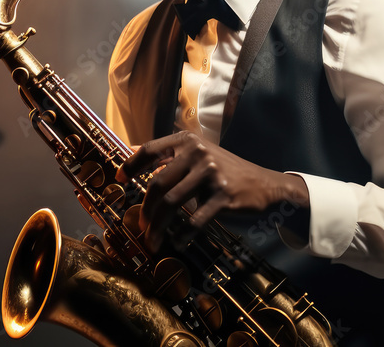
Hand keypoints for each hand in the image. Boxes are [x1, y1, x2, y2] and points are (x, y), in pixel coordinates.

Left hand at [115, 131, 308, 250]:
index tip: (119, 179)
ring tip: (152, 239)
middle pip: (158, 184)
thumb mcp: (200, 154)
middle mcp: (199, 153)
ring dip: (158, 226)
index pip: (150, 149)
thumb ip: (171, 156)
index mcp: (188, 141)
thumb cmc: (226, 171)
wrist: (264, 184)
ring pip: (173, 204)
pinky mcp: (224, 196)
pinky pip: (194, 220)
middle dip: (146, 209)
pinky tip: (177, 242)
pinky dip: (182, 235)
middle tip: (141, 224)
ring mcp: (212, 174)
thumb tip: (131, 156)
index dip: (131, 165)